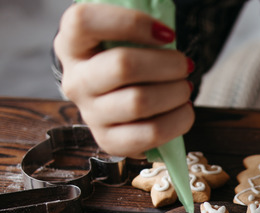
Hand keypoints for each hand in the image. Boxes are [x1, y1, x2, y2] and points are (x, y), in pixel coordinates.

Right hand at [54, 3, 193, 157]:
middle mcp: (74, 80)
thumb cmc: (128, 59)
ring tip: (185, 87)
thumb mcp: (124, 38)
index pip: (84, 21)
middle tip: (185, 64)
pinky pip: (150, 134)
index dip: (131, 22)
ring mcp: (89, 114)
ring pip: (139, 102)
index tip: (166, 34)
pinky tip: (184, 109)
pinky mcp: (108, 141)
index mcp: (71, 44)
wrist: (118, 97)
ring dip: (176, 92)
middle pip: (123, 66)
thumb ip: (138, 30)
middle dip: (168, 64)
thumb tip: (166, 34)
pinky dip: (178, 120)